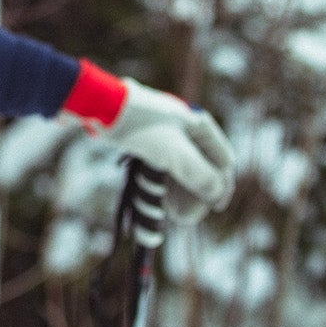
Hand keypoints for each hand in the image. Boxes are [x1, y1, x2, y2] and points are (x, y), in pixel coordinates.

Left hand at [89, 78, 234, 225]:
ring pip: (182, 169)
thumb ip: (200, 175)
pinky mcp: (149, 140)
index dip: (221, 186)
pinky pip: (165, 166)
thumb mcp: (175, 154)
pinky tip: (160, 201)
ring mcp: (168, 134)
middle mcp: (188, 128)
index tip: (215, 208)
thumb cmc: (142, 128)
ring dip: (181, 193)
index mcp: (200, 125)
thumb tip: (216, 194)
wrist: (103, 107)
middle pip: (202, 167)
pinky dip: (166, 184)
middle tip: (186, 218)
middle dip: (196, 194)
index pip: (223, 160)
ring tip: (173, 214)